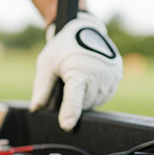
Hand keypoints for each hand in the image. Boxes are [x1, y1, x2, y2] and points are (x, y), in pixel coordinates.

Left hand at [30, 11, 122, 130]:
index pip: (74, 98)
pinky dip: (95, 93)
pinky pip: (105, 95)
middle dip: (73, 101)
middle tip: (66, 84)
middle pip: (83, 104)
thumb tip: (35, 109)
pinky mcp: (118, 75)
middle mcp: (98, 75)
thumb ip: (42, 88)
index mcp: (79, 72)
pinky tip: (89, 81)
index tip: (66, 126)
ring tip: (78, 79)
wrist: (84, 28)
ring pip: (95, 102)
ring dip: (85, 98)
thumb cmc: (63, 47)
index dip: (69, 113)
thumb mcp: (47, 64)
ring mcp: (111, 76)